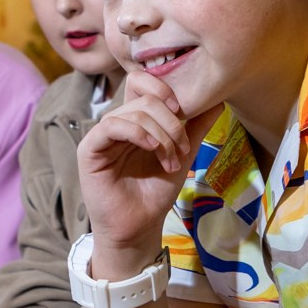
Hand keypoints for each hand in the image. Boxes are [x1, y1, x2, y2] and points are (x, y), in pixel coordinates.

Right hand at [75, 70, 221, 275]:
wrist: (140, 225)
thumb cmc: (156, 192)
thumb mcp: (183, 154)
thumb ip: (196, 126)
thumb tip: (217, 100)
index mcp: (135, 120)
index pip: (141, 82)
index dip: (164, 88)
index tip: (184, 110)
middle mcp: (117, 123)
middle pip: (144, 98)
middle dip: (171, 123)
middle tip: (183, 150)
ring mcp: (101, 135)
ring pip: (133, 112)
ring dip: (161, 135)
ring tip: (170, 161)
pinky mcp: (89, 149)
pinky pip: (111, 126)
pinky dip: (138, 133)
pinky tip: (152, 148)